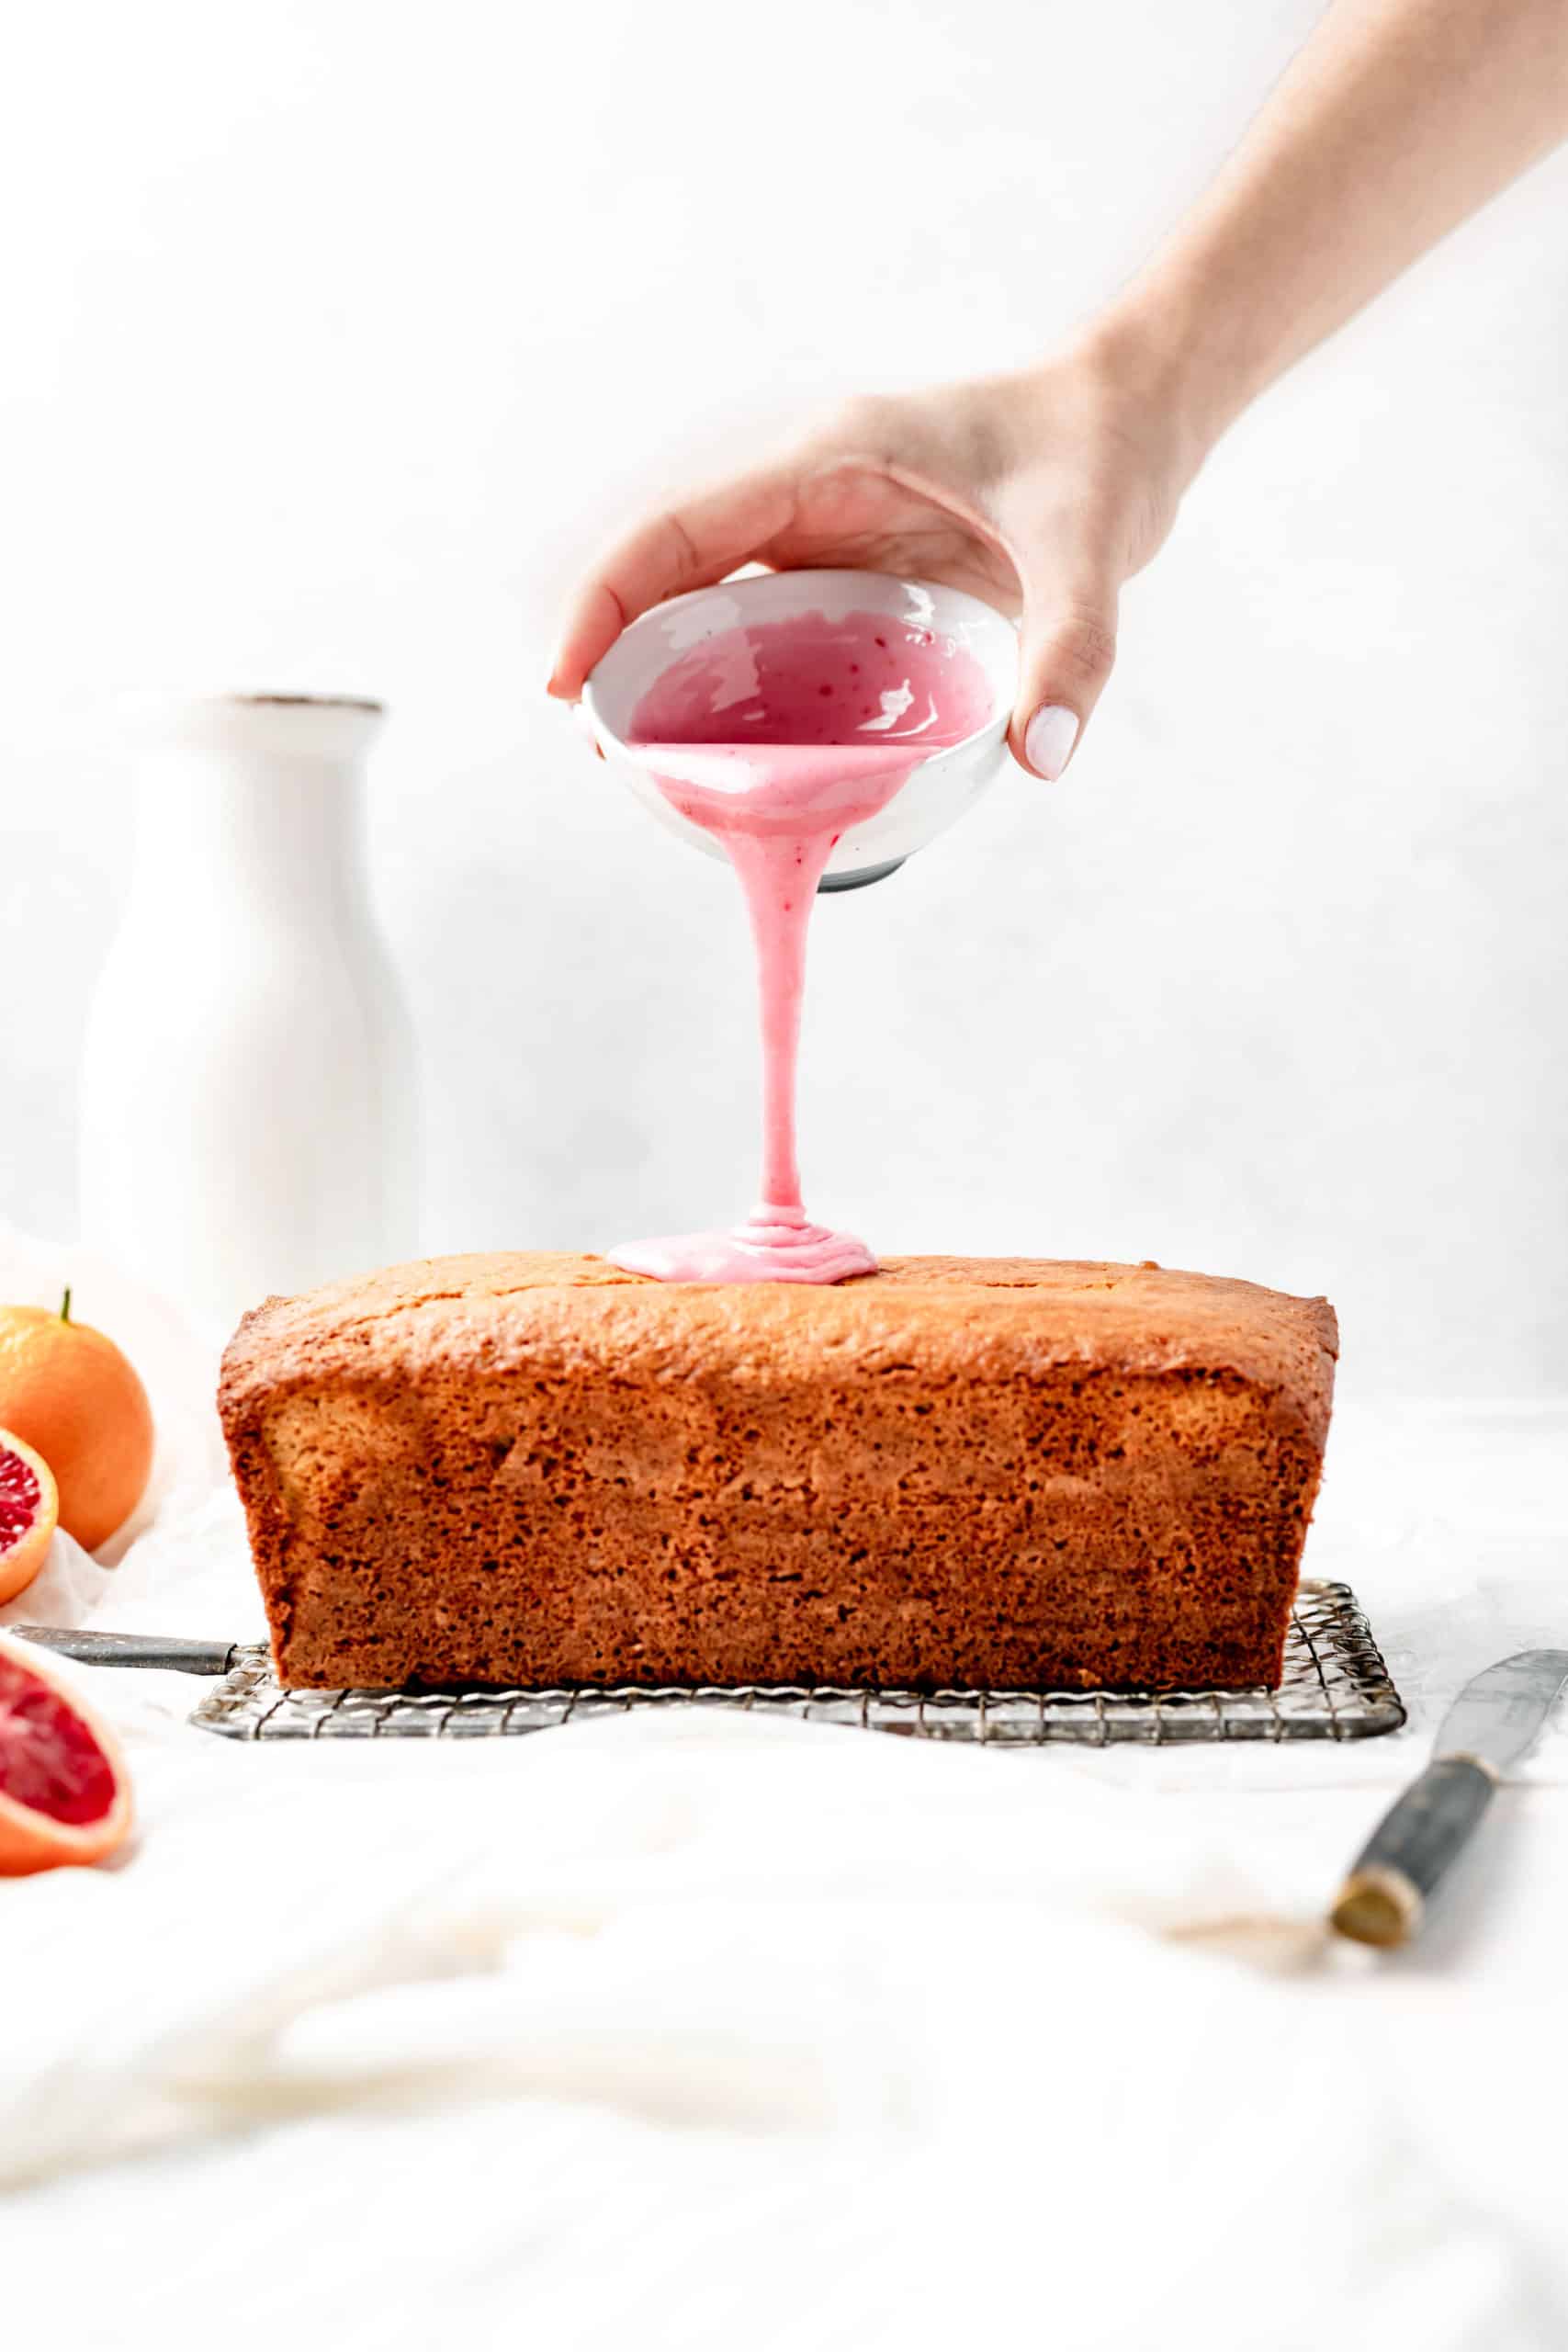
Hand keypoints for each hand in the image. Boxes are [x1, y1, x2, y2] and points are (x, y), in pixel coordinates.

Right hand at [548, 331, 1195, 777]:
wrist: (1129, 423)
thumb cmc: (1097, 454)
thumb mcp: (1092, 545)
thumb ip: (1072, 646)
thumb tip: (1041, 755)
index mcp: (827, 461)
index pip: (677, 529)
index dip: (605, 603)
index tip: (564, 686)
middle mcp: (804, 497)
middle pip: (670, 577)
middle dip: (619, 660)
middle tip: (606, 757)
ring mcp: (821, 540)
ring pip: (709, 612)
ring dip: (672, 686)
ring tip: (653, 777)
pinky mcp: (847, 579)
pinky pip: (767, 638)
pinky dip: (738, 697)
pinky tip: (737, 767)